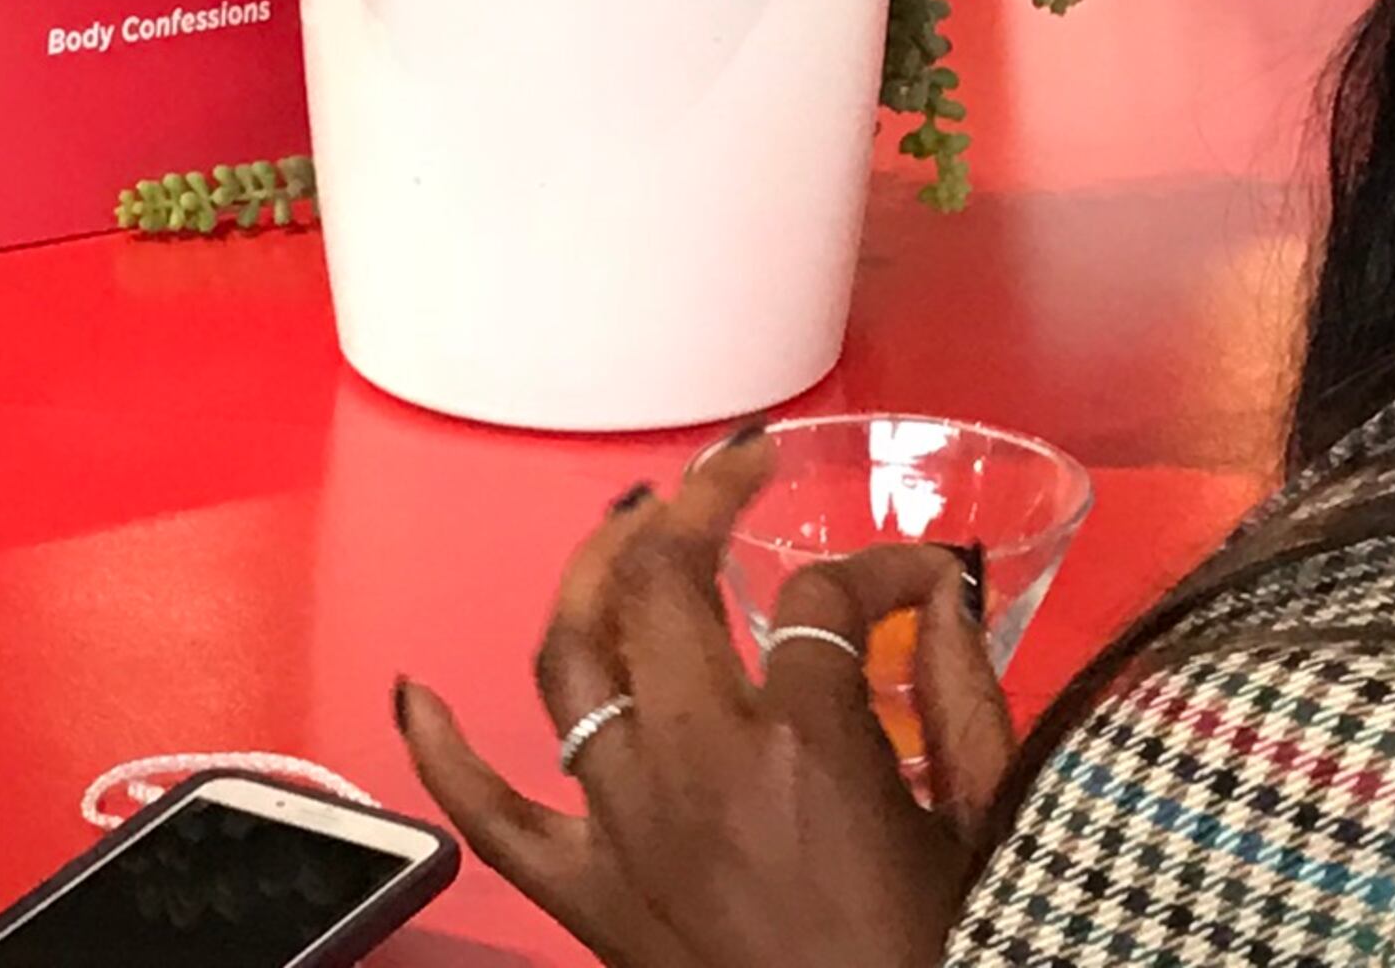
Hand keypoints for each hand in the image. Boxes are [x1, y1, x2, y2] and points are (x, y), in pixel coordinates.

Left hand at [396, 436, 1014, 967]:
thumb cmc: (943, 952)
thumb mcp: (980, 820)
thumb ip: (962, 695)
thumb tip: (940, 594)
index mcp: (806, 744)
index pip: (825, 599)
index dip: (878, 567)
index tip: (914, 577)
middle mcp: (695, 765)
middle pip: (663, 587)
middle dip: (698, 505)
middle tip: (733, 475)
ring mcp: (626, 828)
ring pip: (570, 665)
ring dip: (589, 579)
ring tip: (626, 529)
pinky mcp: (588, 898)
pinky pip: (489, 820)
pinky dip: (438, 754)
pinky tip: (414, 693)